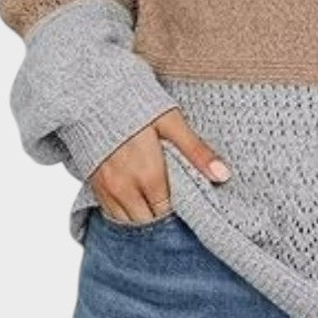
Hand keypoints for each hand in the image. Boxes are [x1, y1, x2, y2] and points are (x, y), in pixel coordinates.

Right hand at [86, 107, 230, 223]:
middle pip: (147, 222)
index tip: (187, 206)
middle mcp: (125, 188)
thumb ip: (196, 151)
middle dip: (161, 219)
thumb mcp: (171, 122)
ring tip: (155, 207)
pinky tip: (136, 203)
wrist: (94, 95)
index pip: (167, 212)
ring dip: (142, 219)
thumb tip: (224, 175)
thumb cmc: (137, 106)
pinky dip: (125, 214)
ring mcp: (106, 189)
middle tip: (174, 209)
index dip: (179, 214)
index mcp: (149, 175)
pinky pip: (110, 214)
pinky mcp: (93, 186)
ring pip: (127, 222)